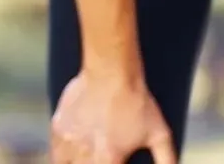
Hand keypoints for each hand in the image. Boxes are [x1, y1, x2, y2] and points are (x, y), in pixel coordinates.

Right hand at [51, 69, 176, 163]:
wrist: (111, 70)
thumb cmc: (137, 101)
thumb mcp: (160, 134)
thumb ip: (167, 160)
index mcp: (108, 160)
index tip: (117, 162)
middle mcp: (85, 154)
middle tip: (104, 156)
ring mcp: (68, 141)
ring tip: (91, 157)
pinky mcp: (58, 128)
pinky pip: (56, 153)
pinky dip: (63, 157)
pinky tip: (76, 153)